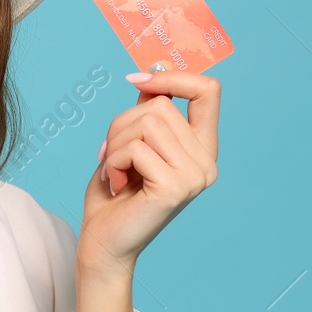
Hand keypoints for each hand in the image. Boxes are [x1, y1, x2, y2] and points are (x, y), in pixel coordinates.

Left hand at [81, 69, 220, 272]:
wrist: (103, 241)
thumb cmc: (114, 193)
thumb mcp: (130, 142)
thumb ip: (147, 112)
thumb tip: (155, 70)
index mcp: (201, 148)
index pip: (208, 91)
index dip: (172, 78)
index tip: (136, 80)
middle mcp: (207, 162)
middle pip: (160, 106)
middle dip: (121, 124)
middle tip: (109, 154)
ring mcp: (195, 176)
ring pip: (146, 123)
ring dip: (114, 144)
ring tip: (113, 171)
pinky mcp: (175, 188)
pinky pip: (135, 148)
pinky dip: (112, 161)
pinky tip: (114, 184)